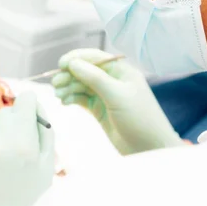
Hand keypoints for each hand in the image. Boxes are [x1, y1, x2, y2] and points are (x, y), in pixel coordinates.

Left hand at [0, 92, 54, 205]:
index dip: (30, 107)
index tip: (29, 113)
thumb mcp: (47, 167)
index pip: (26, 100)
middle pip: (7, 113)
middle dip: (14, 125)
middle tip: (17, 150)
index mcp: (25, 144)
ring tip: (2, 166)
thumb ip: (46, 132)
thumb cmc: (25, 195)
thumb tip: (36, 103)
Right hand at [52, 49, 182, 154]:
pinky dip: (71, 98)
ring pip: (80, 85)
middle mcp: (112, 79)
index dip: (76, 58)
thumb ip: (94, 77)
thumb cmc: (139, 118)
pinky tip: (64, 102)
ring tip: (58, 95)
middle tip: (56, 84)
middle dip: (69, 75)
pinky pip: (81, 99)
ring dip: (68, 88)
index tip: (60, 64)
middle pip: (84, 71)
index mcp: (120, 70)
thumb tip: (72, 63)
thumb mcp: (117, 95)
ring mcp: (105, 95)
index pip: (94, 57)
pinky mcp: (99, 109)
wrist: (150, 149)